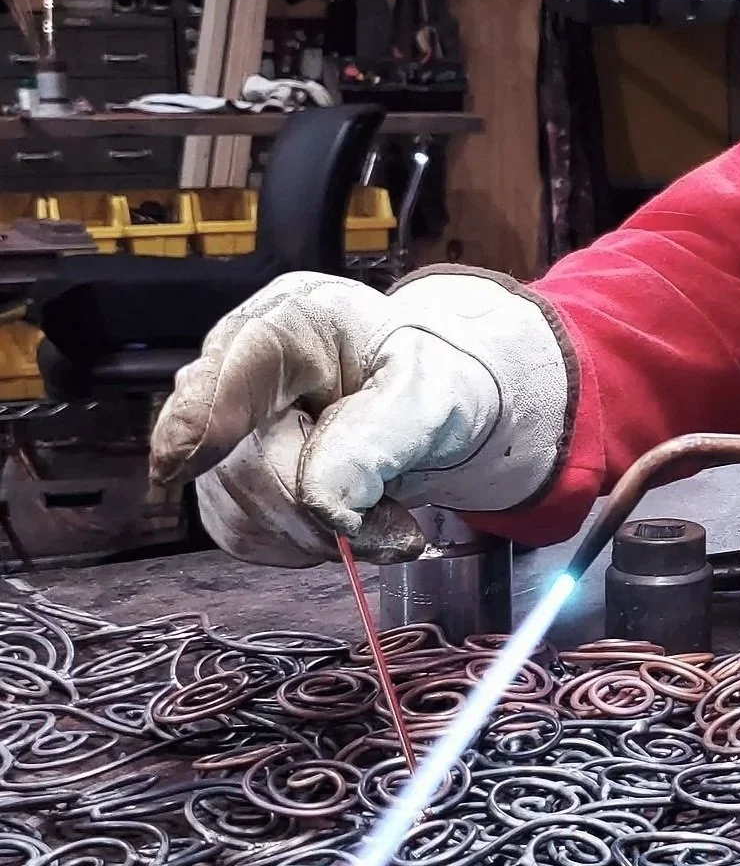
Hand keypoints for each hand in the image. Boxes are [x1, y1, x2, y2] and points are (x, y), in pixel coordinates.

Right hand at [150, 270, 570, 566]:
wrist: (430, 401)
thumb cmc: (430, 378)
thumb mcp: (432, 392)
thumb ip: (382, 438)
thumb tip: (327, 501)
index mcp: (292, 321)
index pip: (232, 367)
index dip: (202, 416)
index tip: (181, 461)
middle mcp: (238, 368)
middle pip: (243, 462)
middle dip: (322, 510)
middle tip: (396, 528)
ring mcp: (222, 425)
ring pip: (240, 509)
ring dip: (321, 533)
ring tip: (381, 512)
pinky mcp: (226, 479)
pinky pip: (247, 535)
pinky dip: (306, 544)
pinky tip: (346, 517)